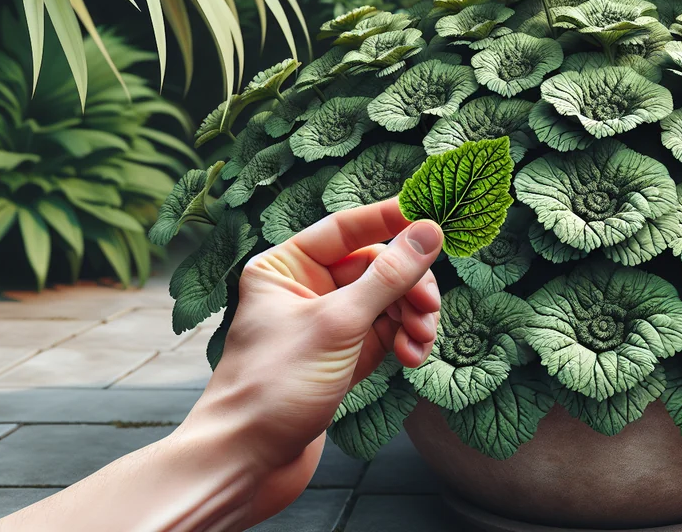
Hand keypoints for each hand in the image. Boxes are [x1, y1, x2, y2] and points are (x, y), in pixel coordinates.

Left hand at [178, 198, 442, 526]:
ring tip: (419, 343)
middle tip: (428, 307)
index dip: (391, 220)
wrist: (248, 461)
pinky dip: (403, 341)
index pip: (346, 228)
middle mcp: (305, 289)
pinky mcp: (342, 356)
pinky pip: (385, 333)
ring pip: (386, 301)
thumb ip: (388, 276)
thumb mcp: (338, 324)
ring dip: (411, 318)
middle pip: (375, 266)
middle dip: (408, 287)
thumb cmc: (273, 386)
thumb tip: (427, 232)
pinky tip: (411, 358)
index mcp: (285, 267)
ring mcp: (326, 324)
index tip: (433, 219)